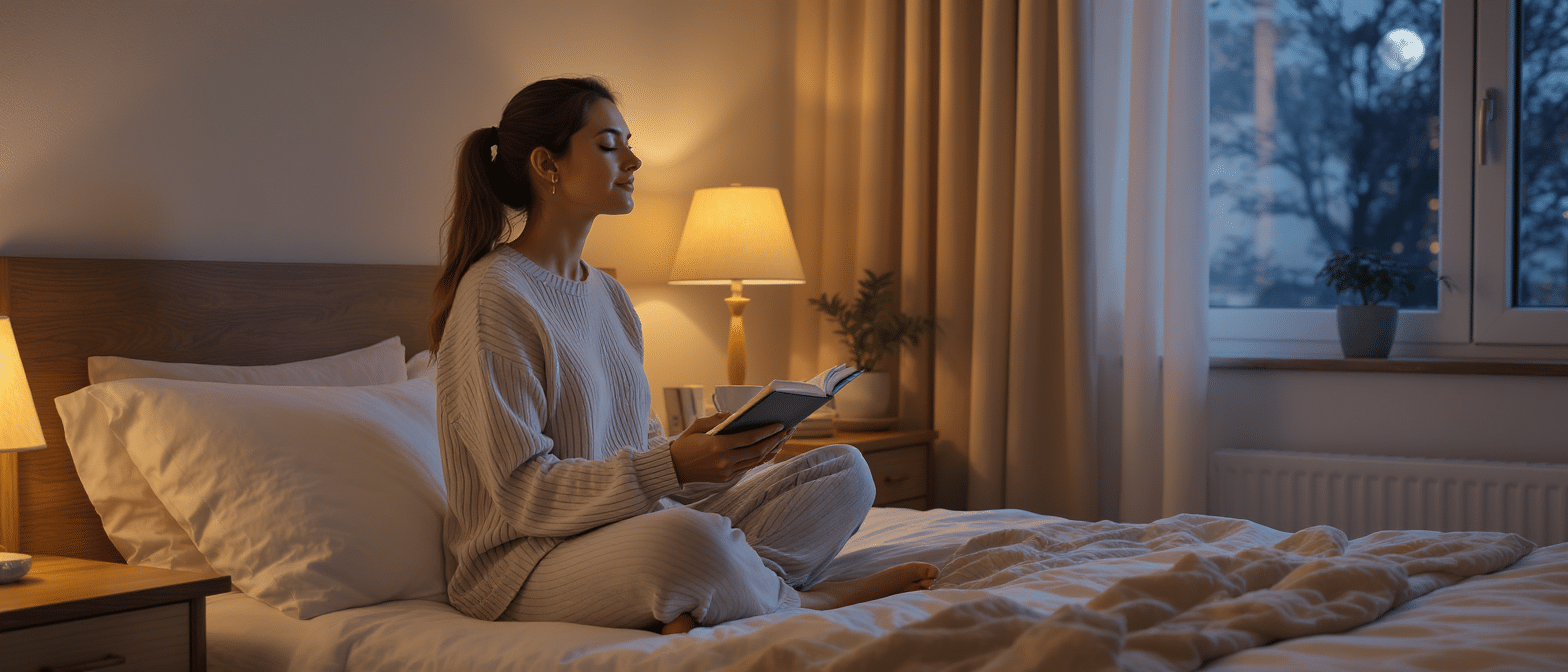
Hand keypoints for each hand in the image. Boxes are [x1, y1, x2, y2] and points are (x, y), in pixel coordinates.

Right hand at [668, 414, 791, 483]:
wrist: (672, 468)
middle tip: (788, 431)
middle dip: (776, 440)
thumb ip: (717, 419)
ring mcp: (726, 471)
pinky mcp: (726, 478)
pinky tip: (769, 450)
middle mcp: (725, 461)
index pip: (750, 438)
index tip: (780, 424)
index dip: (768, 432)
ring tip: (783, 439)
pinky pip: (748, 467)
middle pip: (758, 451)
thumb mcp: (697, 425)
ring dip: (772, 450)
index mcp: (718, 446)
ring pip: (756, 461)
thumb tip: (735, 415)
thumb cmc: (684, 443)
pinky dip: (760, 458)